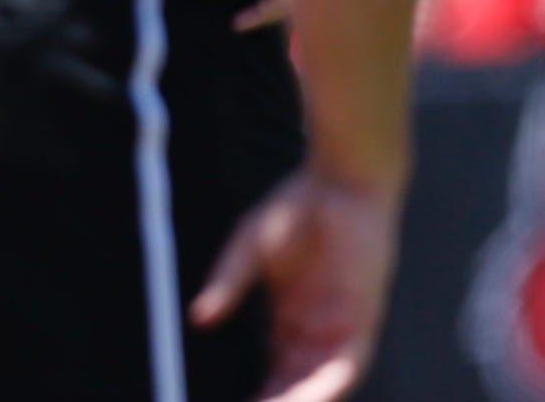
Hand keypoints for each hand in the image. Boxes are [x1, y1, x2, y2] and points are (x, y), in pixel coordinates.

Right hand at [191, 168, 404, 401]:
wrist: (343, 181)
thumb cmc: (296, 206)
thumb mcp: (249, 247)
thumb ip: (228, 284)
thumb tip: (197, 318)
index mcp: (292, 316)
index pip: (278, 368)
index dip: (262, 391)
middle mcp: (318, 328)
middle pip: (298, 381)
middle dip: (278, 401)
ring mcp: (342, 324)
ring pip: (323, 379)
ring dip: (303, 398)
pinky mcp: (364, 315)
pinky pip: (350, 362)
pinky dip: (331, 383)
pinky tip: (312, 396)